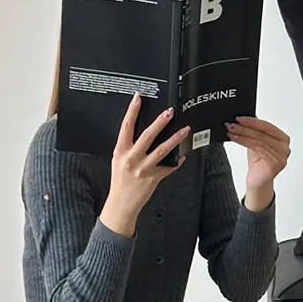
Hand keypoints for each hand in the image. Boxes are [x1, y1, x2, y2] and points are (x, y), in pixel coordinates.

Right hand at [100, 95, 189, 237]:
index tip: (138, 97)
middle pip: (147, 136)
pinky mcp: (153, 178)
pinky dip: (177, 161)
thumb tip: (141, 133)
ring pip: (162, 150)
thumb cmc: (119, 182)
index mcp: (121, 151)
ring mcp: (143, 169)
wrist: (120, 204)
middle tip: (169, 112)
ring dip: (175, 139)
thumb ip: (128, 147)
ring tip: (184, 130)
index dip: (132, 111)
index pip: (126, 127)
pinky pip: (168, 167)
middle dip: (159, 122)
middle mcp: (131, 159)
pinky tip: (183, 156)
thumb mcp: (118, 161)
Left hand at [225, 116, 290, 209]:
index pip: (267, 126)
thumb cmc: (258, 162)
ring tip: (232, 132)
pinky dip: (246, 143)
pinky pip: (260, 150)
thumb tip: (246, 116)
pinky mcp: (276, 164)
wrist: (257, 180)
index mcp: (283, 139)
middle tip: (233, 124)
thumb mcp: (255, 142)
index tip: (239, 118)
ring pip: (260, 141)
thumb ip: (255, 130)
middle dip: (246, 128)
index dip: (253, 121)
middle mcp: (285, 147)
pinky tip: (237, 139)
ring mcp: (282, 156)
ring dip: (243, 135)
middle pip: (263, 133)